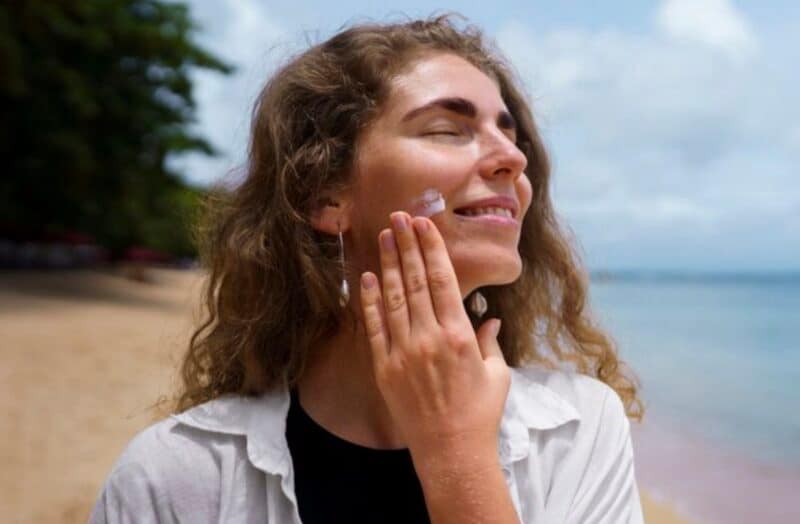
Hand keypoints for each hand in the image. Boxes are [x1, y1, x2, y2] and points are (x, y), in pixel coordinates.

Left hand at [359, 211, 510, 458]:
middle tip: (399, 217)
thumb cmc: (480, 414)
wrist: (451, 452)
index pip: (443, 280)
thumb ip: (490, 341)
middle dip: (407, 245)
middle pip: (415, 280)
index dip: (432, 249)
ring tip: (384, 236)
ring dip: (389, 263)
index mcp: (460, 335)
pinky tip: (367, 277)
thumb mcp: (497, 374)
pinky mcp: (385, 367)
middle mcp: (430, 338)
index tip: (425, 225)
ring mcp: (404, 352)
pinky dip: (369, 301)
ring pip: (393, 297)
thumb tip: (490, 317)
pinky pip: (374, 327)